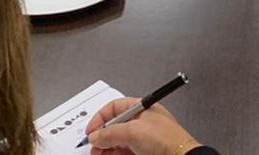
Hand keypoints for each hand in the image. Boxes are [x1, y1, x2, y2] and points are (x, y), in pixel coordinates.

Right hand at [86, 97, 200, 154]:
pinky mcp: (144, 151)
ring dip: (105, 147)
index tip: (91, 130)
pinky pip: (124, 151)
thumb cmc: (167, 140)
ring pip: (118, 141)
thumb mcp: (133, 132)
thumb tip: (95, 135)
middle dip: (102, 135)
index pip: (116, 107)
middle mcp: (142, 121)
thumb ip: (110, 133)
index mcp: (142, 108)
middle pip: (115, 125)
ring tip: (97, 153)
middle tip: (93, 145)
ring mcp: (143, 138)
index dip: (101, 117)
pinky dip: (113, 154)